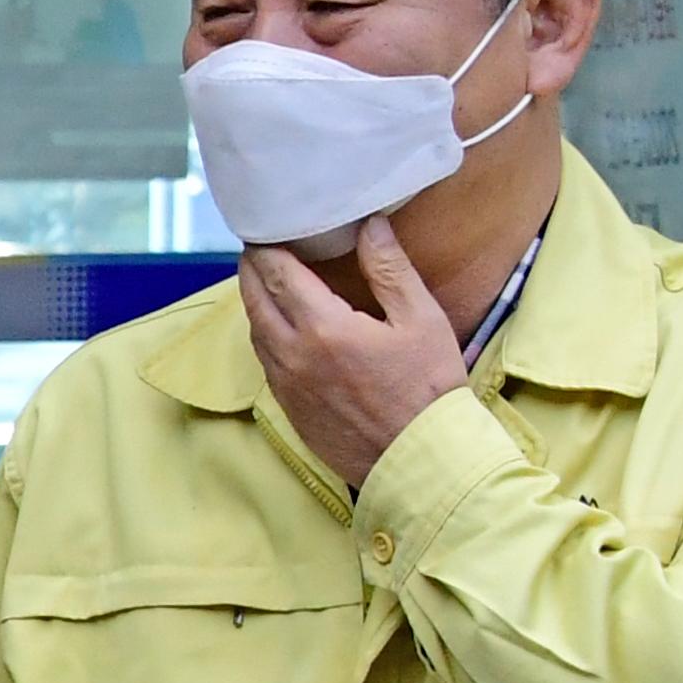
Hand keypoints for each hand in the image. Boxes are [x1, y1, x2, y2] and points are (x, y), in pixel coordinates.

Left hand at [237, 214, 469, 492]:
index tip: (268, 230)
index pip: (278, 274)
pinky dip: (264, 334)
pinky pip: (265, 360)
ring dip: (255, 301)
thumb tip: (369, 225)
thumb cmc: (429, 388)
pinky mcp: (289, 407)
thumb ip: (389, 269)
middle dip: (253, 269)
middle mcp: (294, 354)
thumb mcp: (421, 319)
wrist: (420, 458)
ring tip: (265, 280)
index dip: (268, 248)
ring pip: (255, 331)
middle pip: (255, 299)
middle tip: (258, 248)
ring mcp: (287, 384)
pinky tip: (279, 326)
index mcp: (324, 327)